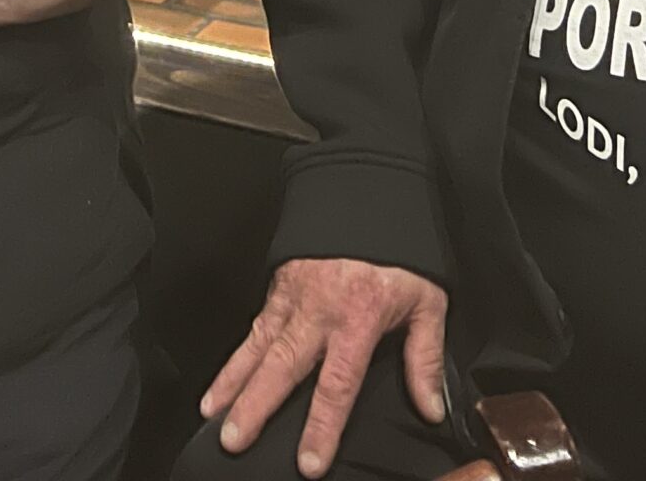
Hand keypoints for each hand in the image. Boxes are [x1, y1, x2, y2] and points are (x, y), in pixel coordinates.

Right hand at [200, 258, 446, 475]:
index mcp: (358, 318)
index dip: (322, 426)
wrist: (368, 192)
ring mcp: (294, 297)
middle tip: (234, 439)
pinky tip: (220, 382)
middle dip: (256, 406)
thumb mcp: (426, 299)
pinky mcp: (279, 285)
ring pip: (258, 345)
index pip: (338, 384)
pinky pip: (255, 325)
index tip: (308, 462)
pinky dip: (235, 356)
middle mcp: (319, 311)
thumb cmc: (400, 249)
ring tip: (213, 414)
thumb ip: (425, 357)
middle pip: (282, 367)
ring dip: (233, 382)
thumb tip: (431, 408)